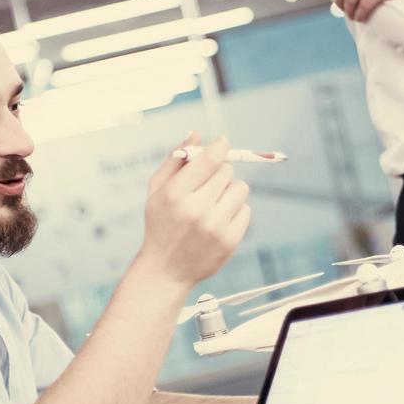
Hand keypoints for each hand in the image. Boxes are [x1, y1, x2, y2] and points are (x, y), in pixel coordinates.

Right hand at [136, 134, 250, 288]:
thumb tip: (197, 134)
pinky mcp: (229, 241)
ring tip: (214, 203)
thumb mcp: (157, 190)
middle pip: (227, 172)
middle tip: (208, 184)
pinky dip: (235, 211)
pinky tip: (219, 220)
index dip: (219, 147)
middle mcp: (196, 209)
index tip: (223, 142)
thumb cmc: (161, 224)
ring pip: (240, 188)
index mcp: (175, 194)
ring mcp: (215, 226)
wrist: (165, 270)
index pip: (209, 160)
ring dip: (230, 191)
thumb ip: (176, 160)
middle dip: (219, 173)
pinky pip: (246, 210)